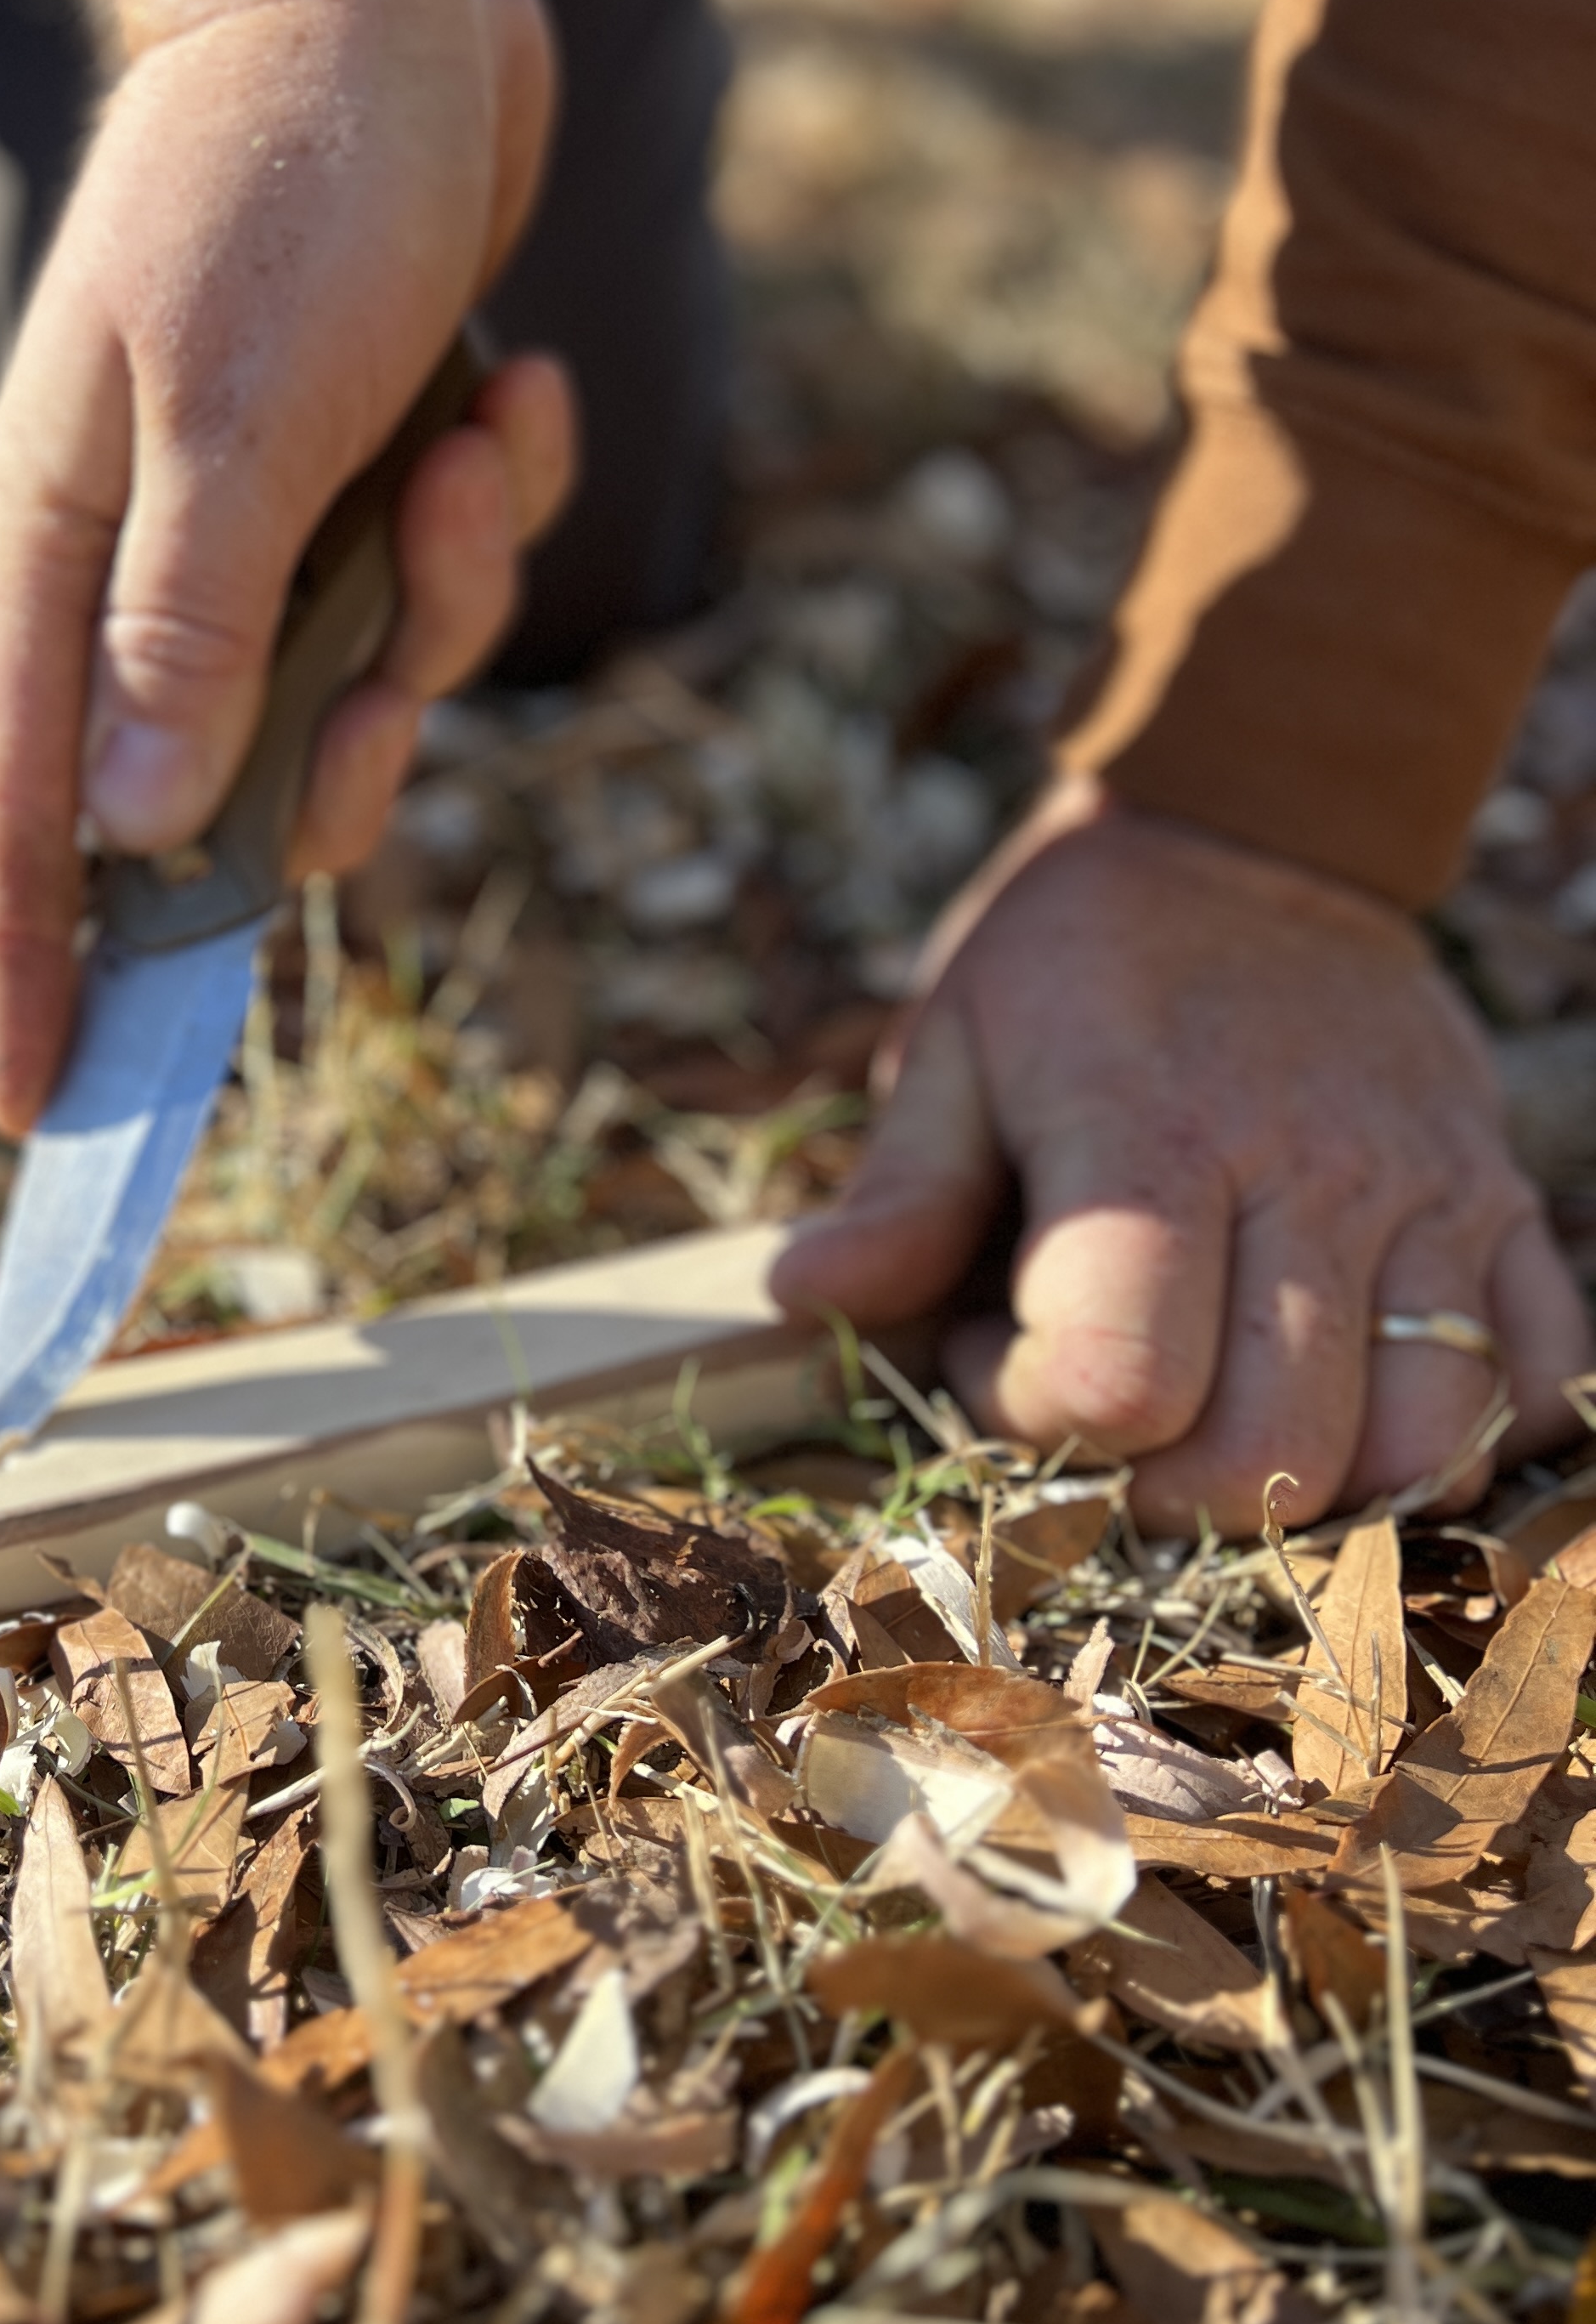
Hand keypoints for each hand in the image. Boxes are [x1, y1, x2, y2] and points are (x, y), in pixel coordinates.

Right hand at [0, 0, 573, 1138]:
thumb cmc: (280, 177)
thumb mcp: (227, 422)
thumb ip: (181, 637)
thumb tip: (126, 839)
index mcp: (49, 552)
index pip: (15, 814)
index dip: (26, 972)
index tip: (42, 1118)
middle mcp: (136, 563)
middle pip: (209, 784)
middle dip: (335, 767)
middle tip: (389, 714)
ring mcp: (254, 525)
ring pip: (361, 691)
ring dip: (446, 604)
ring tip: (462, 442)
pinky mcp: (361, 478)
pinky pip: (441, 583)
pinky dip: (494, 507)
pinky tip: (508, 391)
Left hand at [772, 780, 1590, 1530]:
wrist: (1256, 833)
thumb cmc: (1080, 957)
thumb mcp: (954, 1042)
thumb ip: (897, 1193)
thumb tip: (802, 1300)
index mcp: (1152, 1134)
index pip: (1123, 1382)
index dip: (1037, 1417)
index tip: (995, 1349)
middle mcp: (1312, 1176)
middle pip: (1268, 1456)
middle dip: (1158, 1490)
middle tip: (1101, 1406)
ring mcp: (1429, 1198)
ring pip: (1420, 1446)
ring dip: (1311, 1488)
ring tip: (1223, 1410)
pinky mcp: (1504, 1207)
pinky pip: (1541, 1383)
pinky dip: (1461, 1440)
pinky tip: (1356, 1402)